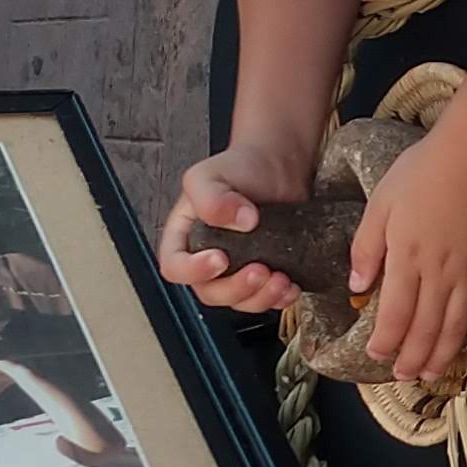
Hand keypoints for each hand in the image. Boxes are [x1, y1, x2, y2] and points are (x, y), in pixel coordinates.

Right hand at [158, 142, 307, 316]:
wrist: (276, 166)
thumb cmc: (238, 168)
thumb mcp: (210, 174)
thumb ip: (211, 197)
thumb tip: (239, 220)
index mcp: (185, 237)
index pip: (175, 266)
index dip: (194, 271)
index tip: (220, 258)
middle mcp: (207, 257)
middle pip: (210, 292)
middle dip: (236, 288)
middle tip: (259, 270)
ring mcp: (237, 269)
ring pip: (240, 300)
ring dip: (261, 297)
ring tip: (281, 279)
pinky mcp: (264, 274)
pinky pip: (267, 299)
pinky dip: (280, 298)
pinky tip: (291, 284)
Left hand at [352, 127, 466, 382]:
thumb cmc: (421, 173)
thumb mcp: (380, 204)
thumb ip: (366, 249)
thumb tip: (357, 286)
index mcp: (407, 260)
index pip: (394, 316)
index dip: (385, 342)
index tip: (377, 355)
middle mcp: (441, 274)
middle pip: (427, 330)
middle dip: (413, 359)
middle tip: (404, 377)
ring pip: (458, 327)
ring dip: (444, 355)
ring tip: (432, 373)